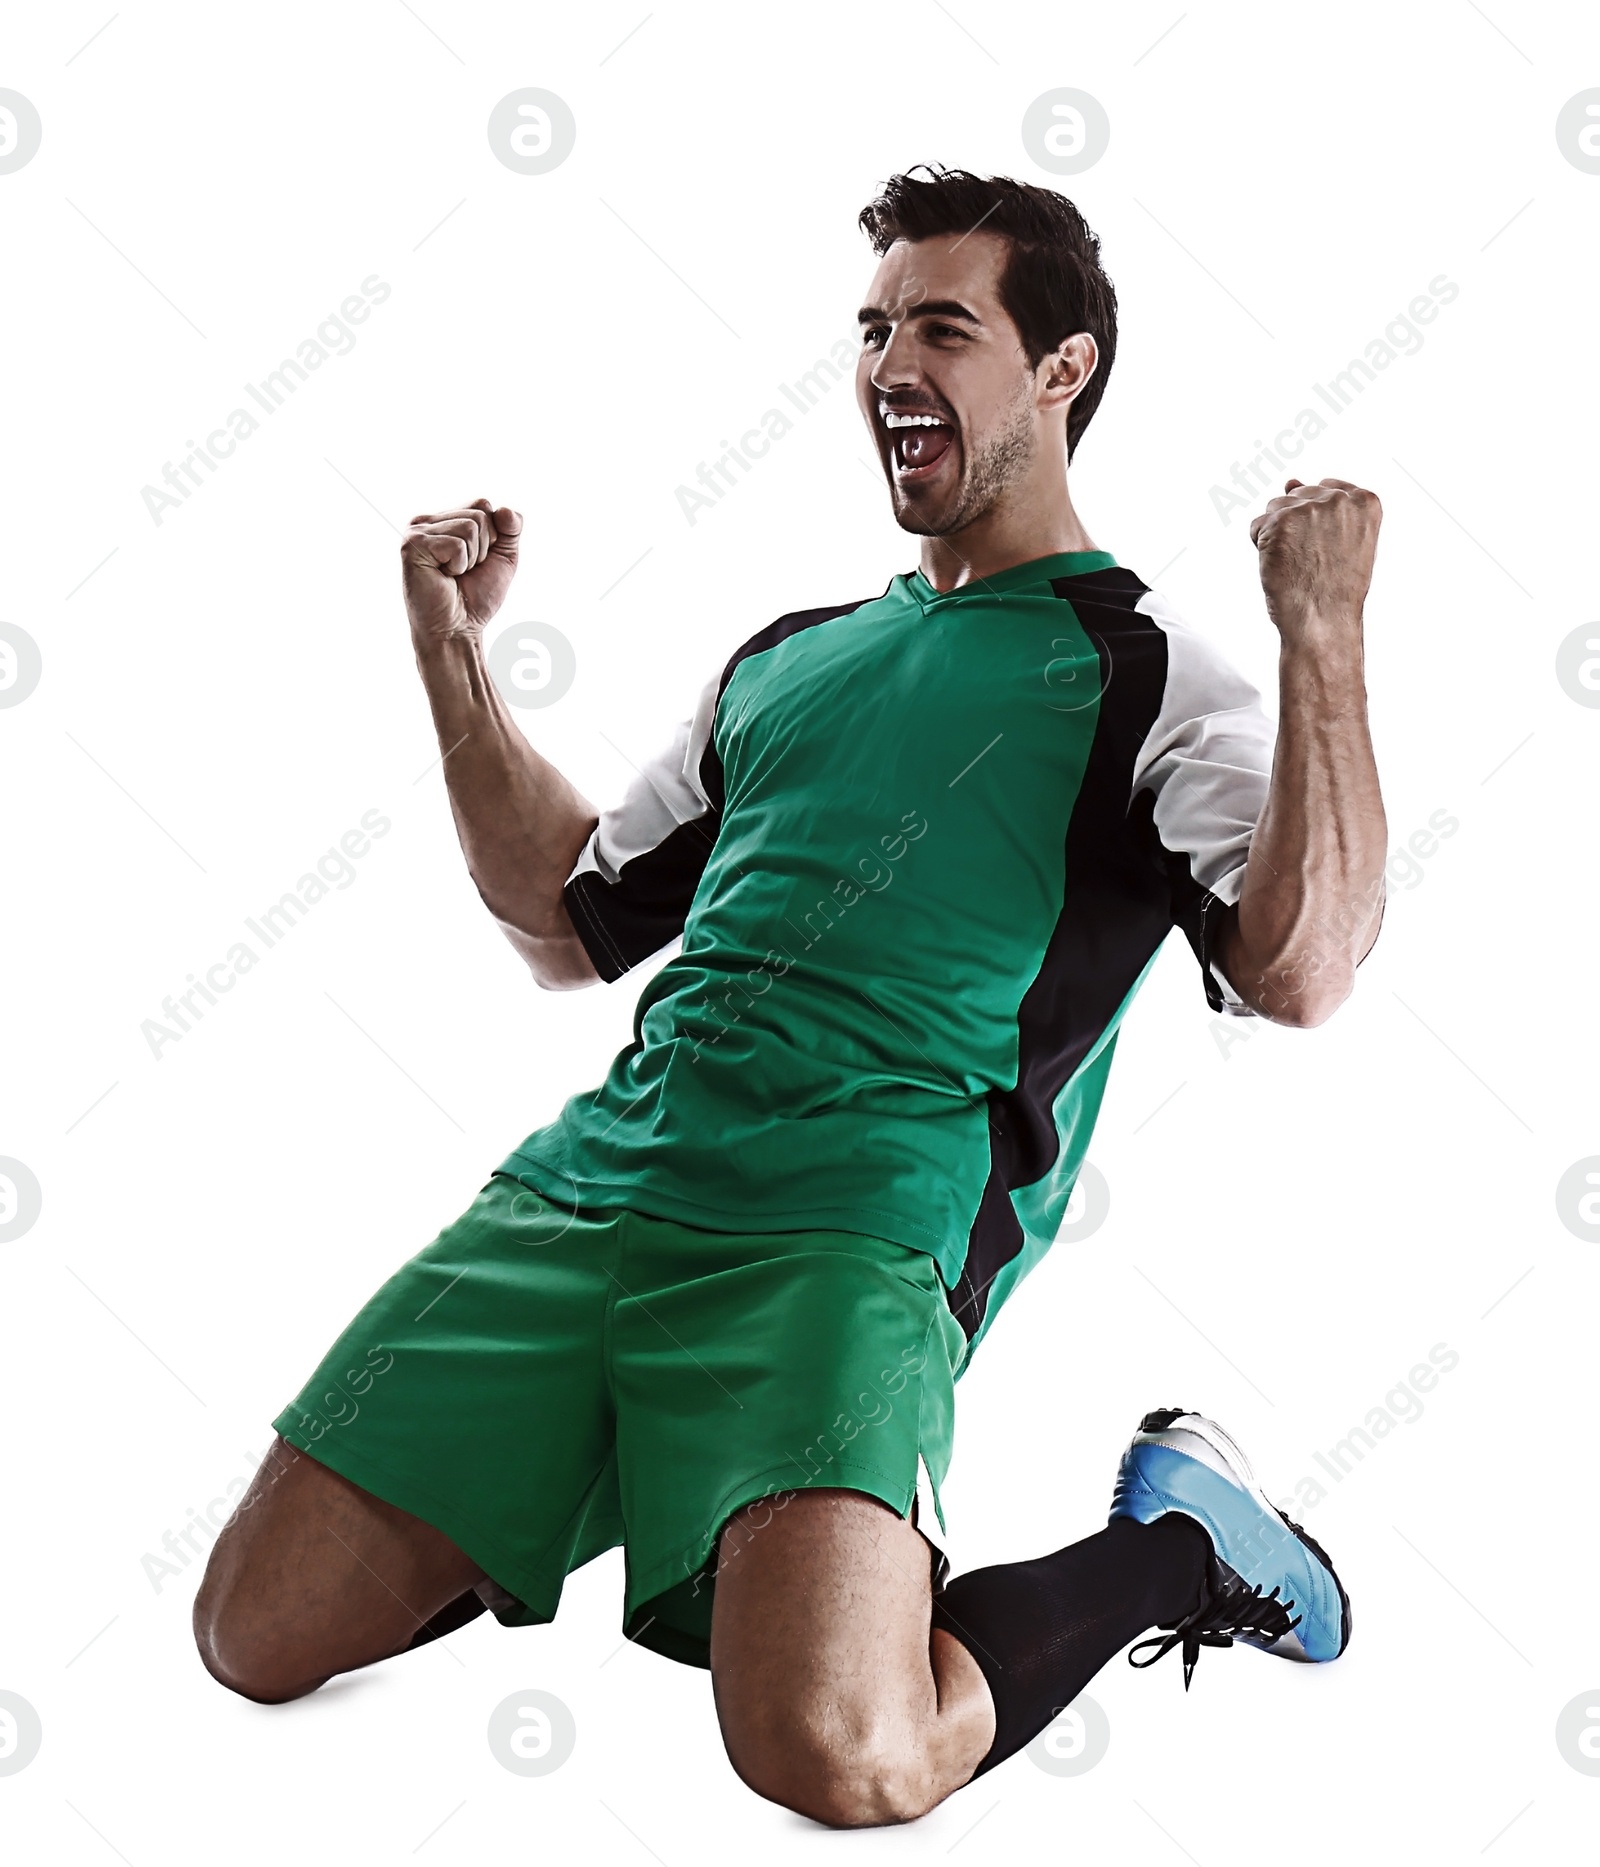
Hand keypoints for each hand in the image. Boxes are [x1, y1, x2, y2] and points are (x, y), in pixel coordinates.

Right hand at [401, 499, 521, 645]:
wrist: (457, 630)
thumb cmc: (476, 597)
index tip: (478, 561)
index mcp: (445, 520)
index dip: (493, 536)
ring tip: (453, 575)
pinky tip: (443, 577)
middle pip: (478, 515)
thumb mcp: (503, 557)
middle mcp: (427, 521)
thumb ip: (511, 529)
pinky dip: (459, 565)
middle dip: (483, 549)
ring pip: (469, 527)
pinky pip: (456, 545)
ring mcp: (416, 531)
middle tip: (463, 572)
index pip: (482, 505)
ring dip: (471, 559)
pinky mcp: (412, 546)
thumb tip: (504, 509)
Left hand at [1249, 478, 1380, 640]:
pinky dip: (1261, 546)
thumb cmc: (1335, 590)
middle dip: (1295, 525)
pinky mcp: (1280, 522)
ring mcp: (1309, 509)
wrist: (1323, 621)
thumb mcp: (1348, 542)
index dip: (1317, 520)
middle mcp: (1339, 499)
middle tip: (1309, 559)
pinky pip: (1257, 526)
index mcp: (1365, 501)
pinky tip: (1280, 565)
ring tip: (1297, 563)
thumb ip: (1327, 507)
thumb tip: (1291, 481)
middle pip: (1298, 496)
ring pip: (1274, 508)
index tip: (1324, 545)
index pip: (1327, 487)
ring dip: (1276, 534)